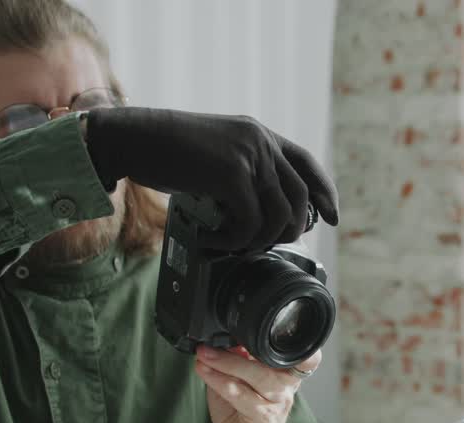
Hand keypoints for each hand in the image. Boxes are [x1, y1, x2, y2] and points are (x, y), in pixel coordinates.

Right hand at [84, 107, 338, 251]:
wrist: (131, 137)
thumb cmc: (164, 150)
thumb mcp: (213, 153)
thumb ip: (240, 171)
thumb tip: (257, 211)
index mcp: (259, 134)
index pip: (306, 163)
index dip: (324, 191)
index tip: (331, 216)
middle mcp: (260, 142)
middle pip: (299, 196)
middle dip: (292, 229)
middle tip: (268, 246)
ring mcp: (248, 157)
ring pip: (278, 215)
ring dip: (260, 240)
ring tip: (235, 244)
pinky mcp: (230, 175)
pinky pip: (250, 222)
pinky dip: (236, 240)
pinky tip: (216, 239)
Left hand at [194, 346, 320, 422]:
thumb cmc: (244, 417)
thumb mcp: (239, 383)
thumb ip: (233, 362)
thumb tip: (220, 339)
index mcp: (285, 373)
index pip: (300, 354)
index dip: (288, 340)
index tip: (261, 327)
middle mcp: (287, 386)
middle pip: (271, 361)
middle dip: (237, 351)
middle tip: (208, 345)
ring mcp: (278, 403)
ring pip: (259, 376)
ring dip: (227, 364)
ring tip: (204, 356)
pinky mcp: (264, 418)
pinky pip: (242, 396)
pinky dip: (221, 382)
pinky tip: (205, 373)